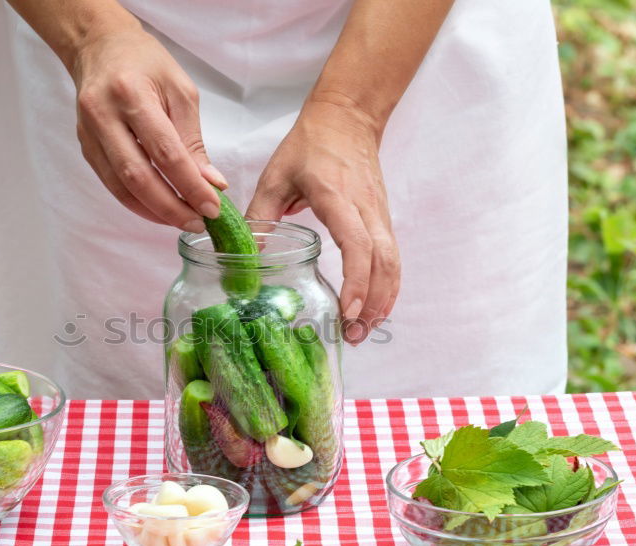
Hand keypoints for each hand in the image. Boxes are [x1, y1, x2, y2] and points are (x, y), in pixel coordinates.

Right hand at [71, 26, 225, 229]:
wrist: (99, 46)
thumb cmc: (145, 63)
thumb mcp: (181, 91)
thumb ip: (193, 140)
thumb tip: (211, 183)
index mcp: (132, 95)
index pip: (166, 153)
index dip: (191, 186)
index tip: (213, 208)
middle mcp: (104, 116)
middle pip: (139, 177)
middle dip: (171, 207)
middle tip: (197, 222)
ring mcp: (89, 134)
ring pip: (121, 188)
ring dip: (154, 211)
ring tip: (182, 220)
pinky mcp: (86, 147)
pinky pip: (112, 185)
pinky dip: (137, 202)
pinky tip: (159, 209)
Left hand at [247, 99, 400, 344]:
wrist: (347, 118)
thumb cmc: (310, 145)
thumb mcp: (275, 177)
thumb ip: (259, 217)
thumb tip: (242, 260)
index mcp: (337, 197)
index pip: (357, 243)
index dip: (356, 279)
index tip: (347, 310)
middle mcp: (366, 208)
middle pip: (382, 262)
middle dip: (370, 303)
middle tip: (352, 336)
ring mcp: (379, 215)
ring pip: (392, 263)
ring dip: (381, 301)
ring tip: (362, 332)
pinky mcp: (384, 220)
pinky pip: (392, 258)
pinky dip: (387, 288)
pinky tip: (374, 311)